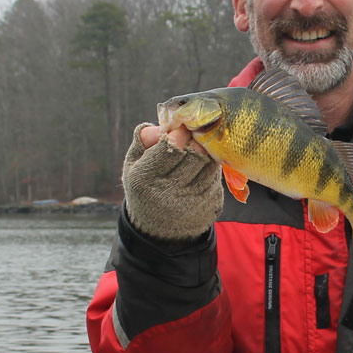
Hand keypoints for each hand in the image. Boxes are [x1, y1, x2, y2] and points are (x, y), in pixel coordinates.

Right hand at [122, 122, 222, 240]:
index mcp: (144, 180)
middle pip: (196, 154)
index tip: (181, 128)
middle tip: (194, 134)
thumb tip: (163, 123)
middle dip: (196, 139)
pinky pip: (217, 176)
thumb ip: (144, 140)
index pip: (171, 148)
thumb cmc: (146, 186)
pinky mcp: (211, 206)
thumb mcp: (135, 164)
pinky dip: (211, 168)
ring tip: (197, 150)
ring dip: (206, 152)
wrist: (160, 229)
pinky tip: (200, 171)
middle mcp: (169, 194)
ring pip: (210, 163)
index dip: (179, 134)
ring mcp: (193, 202)